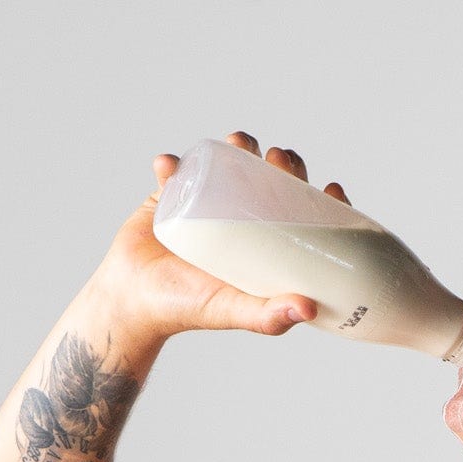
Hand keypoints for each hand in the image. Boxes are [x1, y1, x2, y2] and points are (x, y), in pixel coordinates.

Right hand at [92, 132, 354, 343]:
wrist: (133, 302)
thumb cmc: (187, 309)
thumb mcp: (233, 311)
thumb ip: (267, 317)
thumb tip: (309, 309)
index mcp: (262, 243)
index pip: (302, 214)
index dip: (320, 198)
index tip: (329, 188)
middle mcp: (240, 217)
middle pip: (273, 179)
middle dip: (282, 162)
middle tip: (278, 160)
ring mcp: (206, 201)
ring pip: (230, 162)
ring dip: (239, 146)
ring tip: (236, 144)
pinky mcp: (170, 192)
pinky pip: (174, 170)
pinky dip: (172, 164)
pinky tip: (169, 166)